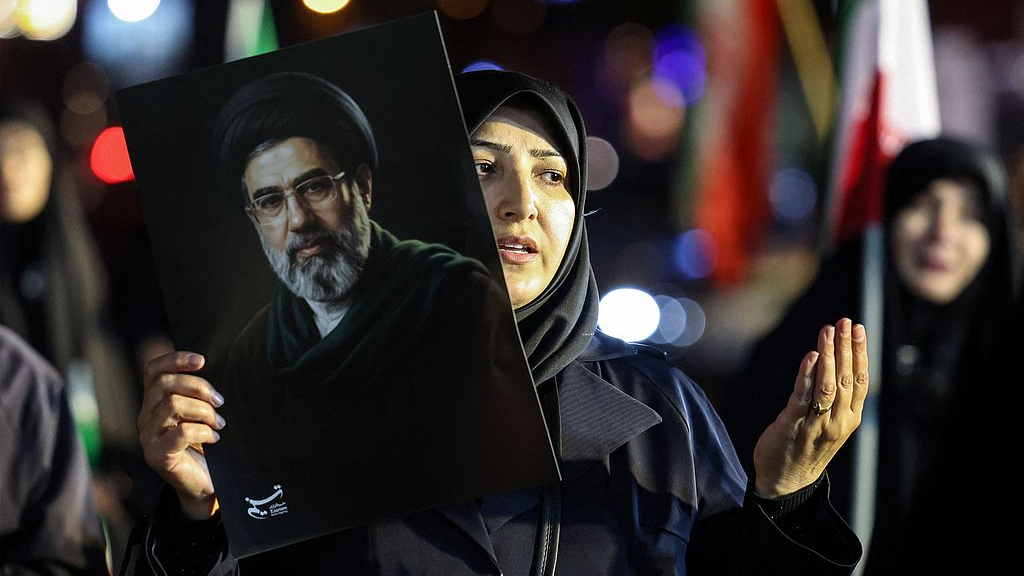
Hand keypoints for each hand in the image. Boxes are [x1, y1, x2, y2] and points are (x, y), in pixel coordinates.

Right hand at [137, 351, 223, 518]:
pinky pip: (181, 432)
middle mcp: (145, 418)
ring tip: (219, 424)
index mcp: (153, 403)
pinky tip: (215, 439)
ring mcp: (148, 438)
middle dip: (198, 387)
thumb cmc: (204, 447)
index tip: (201, 361)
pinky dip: (204, 431)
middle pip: (165, 384)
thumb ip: (195, 393)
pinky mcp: (157, 456)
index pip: (153, 370)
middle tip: (219, 402)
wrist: (203, 485)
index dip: (175, 359)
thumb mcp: (199, 413)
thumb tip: (207, 366)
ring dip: (204, 411)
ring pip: (173, 405)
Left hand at [751, 318, 867, 496]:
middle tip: (844, 322)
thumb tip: (836, 359)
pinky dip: (808, 375)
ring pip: (828, 385)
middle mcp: (837, 421)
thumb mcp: (831, 423)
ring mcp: (816, 424)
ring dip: (829, 356)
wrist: (786, 481)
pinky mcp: (792, 425)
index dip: (860, 353)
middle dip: (845, 347)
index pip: (861, 381)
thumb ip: (836, 397)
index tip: (859, 328)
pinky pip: (803, 396)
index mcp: (850, 419)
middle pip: (847, 379)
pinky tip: (810, 356)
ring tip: (827, 331)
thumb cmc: (807, 447)